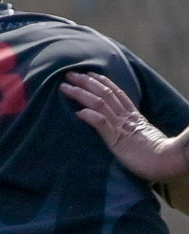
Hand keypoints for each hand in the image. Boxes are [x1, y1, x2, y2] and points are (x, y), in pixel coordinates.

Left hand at [61, 72, 188, 182]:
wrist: (167, 160)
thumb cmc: (156, 154)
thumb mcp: (143, 137)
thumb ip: (133, 131)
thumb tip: (122, 130)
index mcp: (134, 116)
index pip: (117, 94)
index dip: (103, 82)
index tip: (90, 74)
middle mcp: (127, 117)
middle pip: (105, 94)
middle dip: (87, 82)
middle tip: (70, 74)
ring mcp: (121, 126)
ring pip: (100, 103)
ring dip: (81, 94)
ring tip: (66, 87)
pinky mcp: (117, 139)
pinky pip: (102, 123)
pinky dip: (90, 116)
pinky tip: (78, 112)